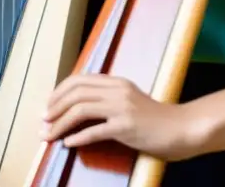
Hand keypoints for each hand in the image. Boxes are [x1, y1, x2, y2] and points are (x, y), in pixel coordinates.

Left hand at [41, 74, 204, 161]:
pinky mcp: (126, 126)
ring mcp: (122, 107)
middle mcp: (117, 90)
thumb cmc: (155, 119)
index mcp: (116, 82)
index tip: (48, 106)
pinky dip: (77, 137)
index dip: (58, 92)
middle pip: (75, 93)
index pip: (78, 80)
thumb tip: (78, 106)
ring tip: (49, 134)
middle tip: (42, 121)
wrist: (182, 128)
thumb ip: (107, 98)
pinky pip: (95, 130)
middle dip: (54, 107)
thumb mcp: (128, 100)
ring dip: (60, 123)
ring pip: (81, 109)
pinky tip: (68, 143)